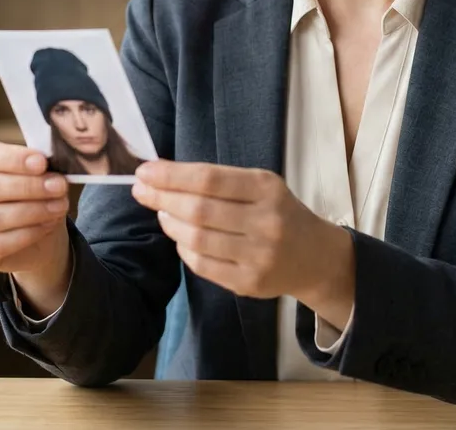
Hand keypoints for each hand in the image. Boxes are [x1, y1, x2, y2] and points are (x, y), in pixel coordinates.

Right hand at [0, 141, 71, 297]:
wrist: (35, 231)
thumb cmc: (29, 190)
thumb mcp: (34, 171)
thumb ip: (35, 164)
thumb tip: (46, 164)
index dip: (12, 159)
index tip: (42, 163)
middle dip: (28, 186)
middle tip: (59, 186)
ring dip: (31, 211)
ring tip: (58, 206)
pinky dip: (26, 234)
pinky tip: (46, 225)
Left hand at [131, 161, 354, 323]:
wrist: (314, 257)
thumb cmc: (278, 213)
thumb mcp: (260, 186)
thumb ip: (219, 182)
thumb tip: (161, 176)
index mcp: (267, 188)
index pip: (209, 179)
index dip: (171, 175)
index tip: (145, 171)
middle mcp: (266, 222)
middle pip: (199, 210)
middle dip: (162, 198)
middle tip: (140, 190)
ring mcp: (259, 256)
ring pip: (197, 239)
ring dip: (170, 224)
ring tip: (161, 212)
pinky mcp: (250, 283)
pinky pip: (203, 265)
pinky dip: (184, 249)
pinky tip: (179, 239)